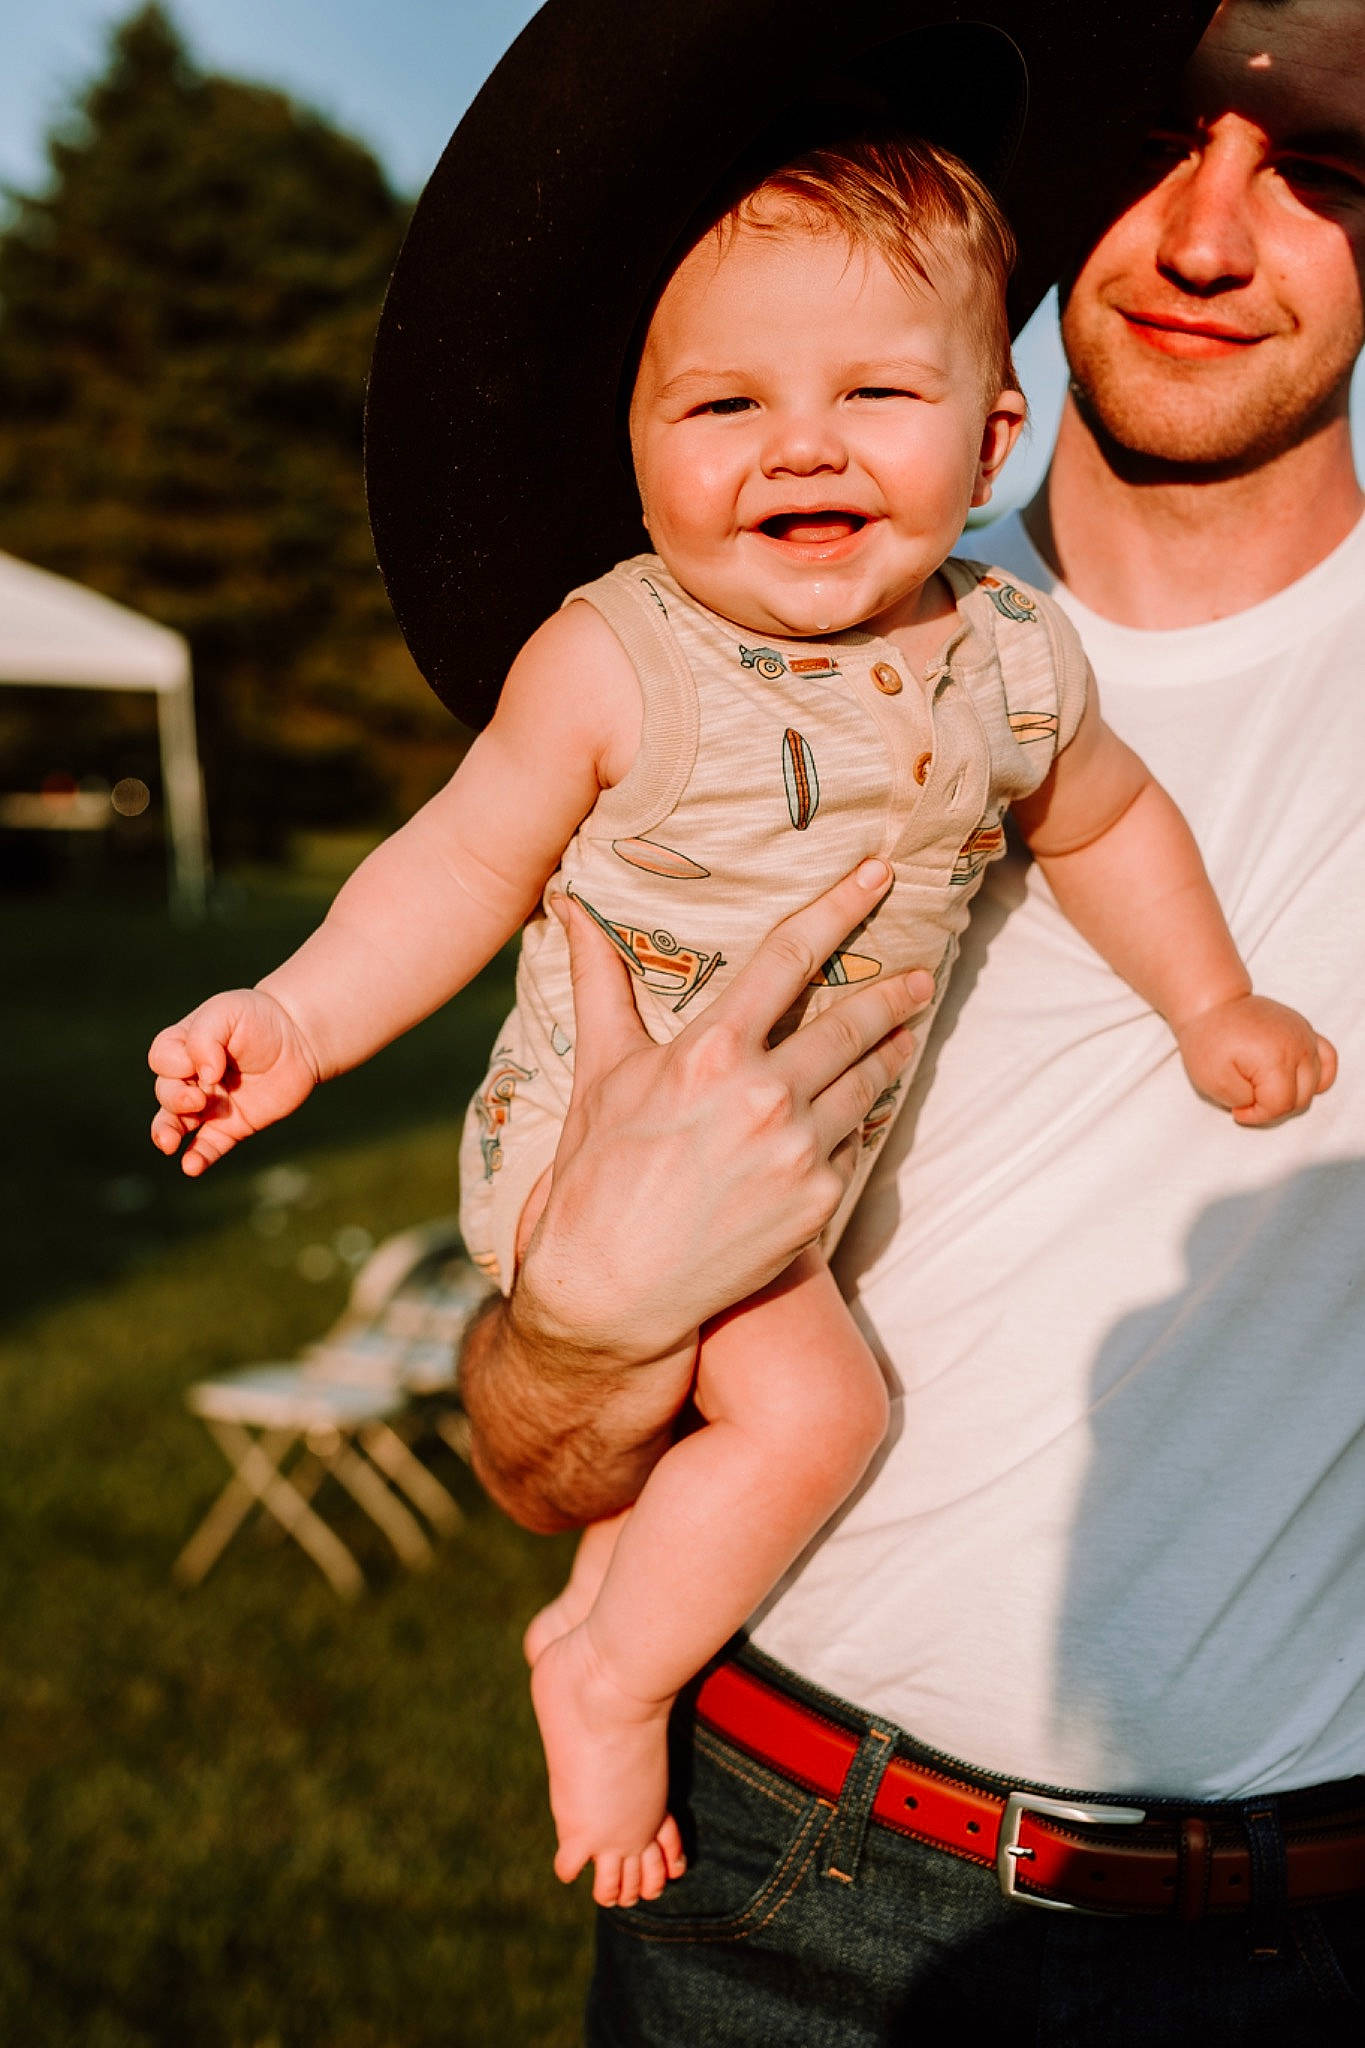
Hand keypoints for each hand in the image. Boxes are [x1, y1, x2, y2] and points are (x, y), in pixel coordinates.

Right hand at [148, 988, 320, 1172]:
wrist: (299, 1038)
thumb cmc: (259, 1018)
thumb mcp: (227, 1012)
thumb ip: (205, 1037)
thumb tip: (205, 1077)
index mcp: (182, 1047)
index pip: (161, 1059)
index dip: (176, 1063)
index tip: (207, 1062)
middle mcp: (190, 1078)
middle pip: (165, 1093)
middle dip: (175, 1099)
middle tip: (199, 1099)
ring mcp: (208, 1105)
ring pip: (176, 1124)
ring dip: (168, 1134)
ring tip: (168, 1144)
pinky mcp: (231, 1126)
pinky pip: (208, 1147)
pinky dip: (197, 1158)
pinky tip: (191, 1167)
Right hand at [515, 859, 934, 1365]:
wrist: (613, 1289)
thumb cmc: (599, 1172)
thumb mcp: (599, 1072)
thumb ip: (600, 984)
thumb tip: (569, 907)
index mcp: (710, 1051)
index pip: (789, 956)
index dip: (839, 906)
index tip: (879, 874)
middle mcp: (764, 1095)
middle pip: (850, 1022)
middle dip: (892, 993)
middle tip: (921, 975)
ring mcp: (798, 1150)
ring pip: (866, 1082)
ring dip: (892, 1051)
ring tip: (907, 1032)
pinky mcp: (817, 1200)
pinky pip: (850, 1142)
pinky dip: (856, 1118)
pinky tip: (861, 1105)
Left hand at [1176, 995, 1337, 1126]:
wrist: (1213, 1003)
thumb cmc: (1209, 1040)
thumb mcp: (1214, 1081)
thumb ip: (1243, 1101)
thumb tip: (1262, 1104)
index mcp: (1275, 1059)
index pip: (1281, 1106)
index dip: (1258, 1115)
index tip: (1237, 1109)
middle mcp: (1298, 1046)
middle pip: (1301, 1098)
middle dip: (1273, 1107)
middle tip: (1248, 1099)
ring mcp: (1305, 1036)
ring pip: (1315, 1083)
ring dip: (1292, 1094)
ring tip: (1264, 1088)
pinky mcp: (1306, 1030)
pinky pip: (1328, 1059)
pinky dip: (1317, 1075)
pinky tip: (1296, 1080)